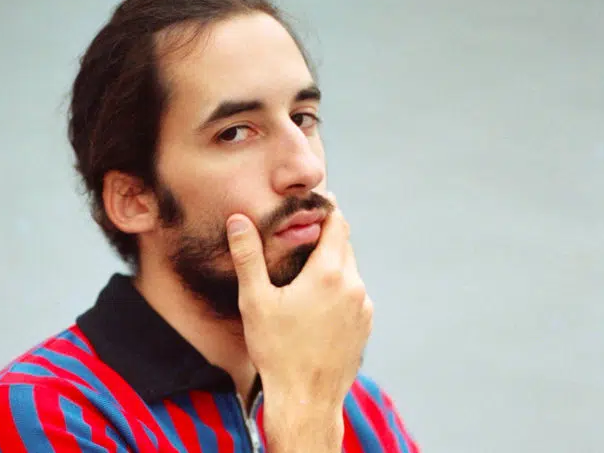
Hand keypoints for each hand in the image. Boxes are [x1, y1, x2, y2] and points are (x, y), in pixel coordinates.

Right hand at [226, 195, 372, 450]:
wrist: (306, 399)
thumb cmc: (277, 350)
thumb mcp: (255, 301)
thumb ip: (248, 257)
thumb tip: (238, 221)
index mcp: (328, 273)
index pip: (337, 224)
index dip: (326, 210)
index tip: (315, 204)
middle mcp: (353, 285)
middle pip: (344, 246)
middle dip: (326, 237)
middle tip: (302, 236)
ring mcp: (363, 307)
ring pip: (350, 271)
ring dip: (332, 265)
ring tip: (305, 274)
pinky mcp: (365, 325)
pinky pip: (354, 295)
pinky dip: (339, 289)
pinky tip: (316, 304)